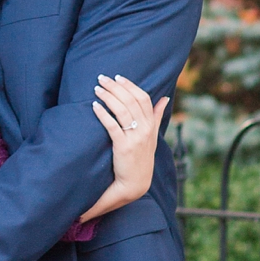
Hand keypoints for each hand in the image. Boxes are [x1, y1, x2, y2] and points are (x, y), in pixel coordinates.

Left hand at [80, 75, 170, 220]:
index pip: (143, 98)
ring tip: (97, 89)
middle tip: (102, 78)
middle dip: (115, 87)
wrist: (135, 183)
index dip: (130, 86)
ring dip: (108, 96)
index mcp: (150, 125)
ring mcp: (135, 138)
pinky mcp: (123, 147)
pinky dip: (103, 113)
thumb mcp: (153, 136)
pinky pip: (112, 126)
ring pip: (122, 110)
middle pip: (131, 101)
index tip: (117, 77)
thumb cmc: (142, 156)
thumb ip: (156, 116)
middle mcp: (145, 130)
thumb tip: (164, 97)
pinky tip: (94, 106)